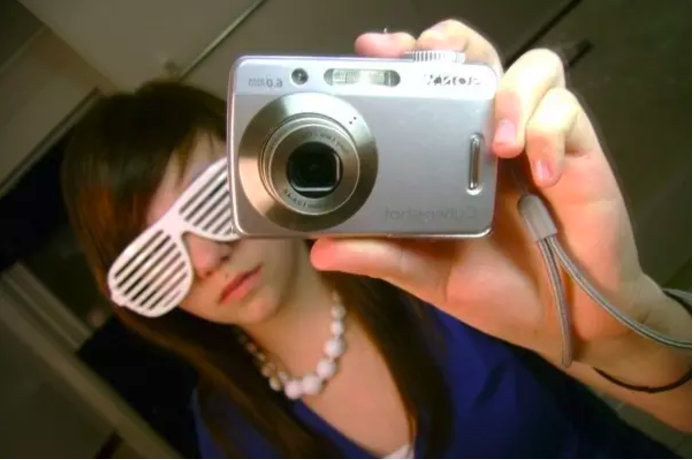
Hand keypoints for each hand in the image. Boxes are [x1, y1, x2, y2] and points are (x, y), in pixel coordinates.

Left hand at [310, 20, 674, 369]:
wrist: (561, 320)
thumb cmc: (496, 290)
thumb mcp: (430, 274)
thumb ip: (383, 257)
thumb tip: (321, 251)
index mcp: (451, 158)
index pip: (429, 88)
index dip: (405, 60)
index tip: (372, 52)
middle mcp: (491, 138)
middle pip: (478, 58)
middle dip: (454, 43)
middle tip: (430, 54)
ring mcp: (536, 141)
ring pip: (534, 69)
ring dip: (511, 93)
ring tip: (499, 144)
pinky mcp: (579, 154)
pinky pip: (569, 114)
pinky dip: (550, 134)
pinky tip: (541, 175)